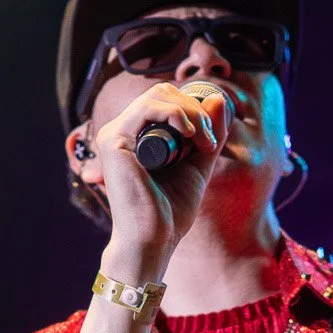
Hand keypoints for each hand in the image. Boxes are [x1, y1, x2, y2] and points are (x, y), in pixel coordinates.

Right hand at [84, 82, 230, 285]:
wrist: (153, 241)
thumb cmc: (170, 212)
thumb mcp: (198, 165)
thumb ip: (209, 134)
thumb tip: (219, 97)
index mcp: (137, 136)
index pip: (166, 100)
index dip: (195, 108)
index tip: (212, 139)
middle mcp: (122, 131)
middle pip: (162, 92)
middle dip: (195, 109)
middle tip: (209, 141)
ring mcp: (115, 134)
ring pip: (158, 95)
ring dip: (190, 112)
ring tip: (203, 141)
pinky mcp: (113, 140)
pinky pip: (148, 107)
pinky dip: (175, 114)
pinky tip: (190, 133)